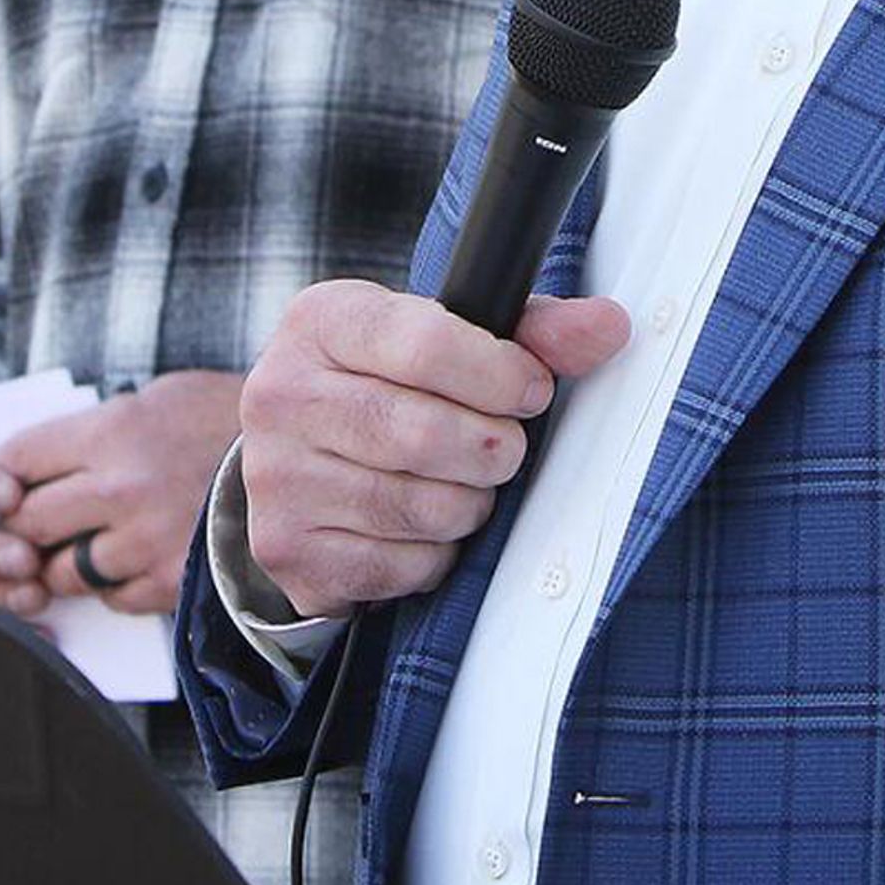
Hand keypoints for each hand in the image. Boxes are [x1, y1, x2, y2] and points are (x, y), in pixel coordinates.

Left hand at [0, 370, 247, 614]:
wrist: (309, 463)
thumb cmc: (227, 424)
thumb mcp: (160, 398)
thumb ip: (97, 428)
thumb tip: (38, 460)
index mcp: (112, 432)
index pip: (16, 459)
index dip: (4, 475)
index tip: (6, 484)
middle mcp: (120, 489)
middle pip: (28, 520)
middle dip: (28, 524)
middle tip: (41, 523)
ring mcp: (145, 541)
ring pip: (64, 571)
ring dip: (68, 562)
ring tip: (88, 545)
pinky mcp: (171, 582)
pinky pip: (114, 598)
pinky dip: (115, 586)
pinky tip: (133, 561)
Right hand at [236, 282, 629, 619]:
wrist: (298, 458)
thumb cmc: (391, 386)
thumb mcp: (445, 337)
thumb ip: (531, 331)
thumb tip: (608, 327)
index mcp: (321, 320)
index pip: (425, 342)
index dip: (499, 372)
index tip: (531, 390)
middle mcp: (279, 394)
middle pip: (424, 432)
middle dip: (491, 448)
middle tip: (503, 448)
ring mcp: (276, 478)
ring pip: (419, 506)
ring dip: (469, 504)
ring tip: (464, 484)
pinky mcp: (288, 549)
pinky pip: (399, 564)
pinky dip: (436, 553)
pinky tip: (425, 526)